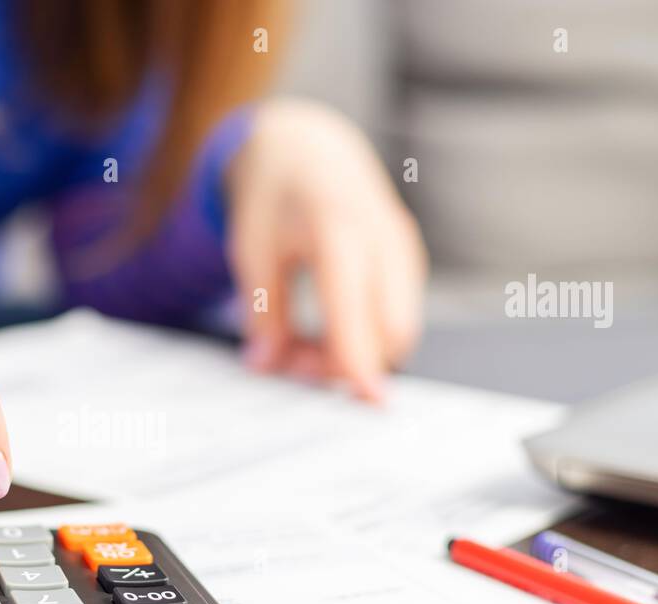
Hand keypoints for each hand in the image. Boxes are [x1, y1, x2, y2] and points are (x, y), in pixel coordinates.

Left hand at [226, 98, 427, 398]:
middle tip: (292, 361)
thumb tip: (267, 365)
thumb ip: (262, 312)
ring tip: (303, 344)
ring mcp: (402, 248)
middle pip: (388, 331)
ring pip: (398, 328)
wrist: (308, 150)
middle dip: (346, 363)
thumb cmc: (275, 198)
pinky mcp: (407, 259)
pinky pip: (397, 315)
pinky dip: (367, 336)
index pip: (355, 312)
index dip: (359, 361)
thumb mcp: (251, 251)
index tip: (365, 398)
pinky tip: (327, 330)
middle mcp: (382, 238)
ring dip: (357, 353)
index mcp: (338, 231)